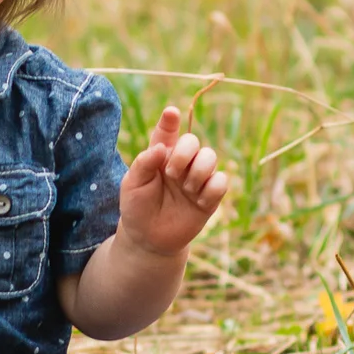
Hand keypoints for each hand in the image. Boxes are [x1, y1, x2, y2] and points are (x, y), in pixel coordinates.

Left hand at [117, 106, 227, 259]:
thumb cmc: (137, 207)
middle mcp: (181, 162)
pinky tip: (198, 201)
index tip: (171, 113)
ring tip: (186, 189)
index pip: (167, 131)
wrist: (149, 239)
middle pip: (193, 141)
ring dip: (198, 171)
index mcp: (160, 154)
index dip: (170, 120)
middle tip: (171, 174)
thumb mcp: (132, 184)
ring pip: (211, 157)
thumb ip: (144, 163)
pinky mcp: (209, 197)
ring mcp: (197, 179)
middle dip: (184, 154)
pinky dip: (211, 189)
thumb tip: (162, 148)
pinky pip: (221, 182)